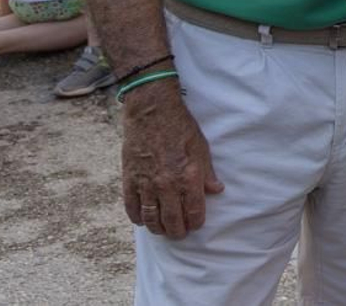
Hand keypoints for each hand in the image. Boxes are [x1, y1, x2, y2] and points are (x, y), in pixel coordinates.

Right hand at [121, 83, 222, 237]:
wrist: (152, 112)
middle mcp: (166, 185)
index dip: (196, 222)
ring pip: (151, 218)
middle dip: (177, 231)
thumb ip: (207, 173)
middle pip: (172, 220)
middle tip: (180, 233)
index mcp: (188, 177)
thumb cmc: (180, 127)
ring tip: (163, 230)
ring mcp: (146, 184)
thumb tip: (216, 190)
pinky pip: (132, 207)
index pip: (194, 212)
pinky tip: (143, 220)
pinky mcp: (129, 180)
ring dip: (158, 228)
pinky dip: (138, 217)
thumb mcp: (202, 148)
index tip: (196, 224)